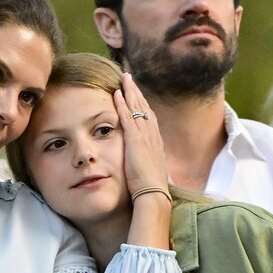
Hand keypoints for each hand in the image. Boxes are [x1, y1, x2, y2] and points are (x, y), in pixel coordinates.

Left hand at [113, 73, 168, 198]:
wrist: (153, 194)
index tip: (136, 93)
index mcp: (155, 142)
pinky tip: (117, 93)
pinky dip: (122, 104)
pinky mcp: (135, 141)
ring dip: (130, 91)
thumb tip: (144, 164)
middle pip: (144, 107)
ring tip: (124, 78)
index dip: (142, 104)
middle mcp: (152, 135)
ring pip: (137, 108)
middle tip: (130, 78)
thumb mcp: (149, 171)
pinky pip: (127, 117)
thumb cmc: (150, 188)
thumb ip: (146, 163)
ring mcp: (144, 136)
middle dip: (136, 91)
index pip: (148, 117)